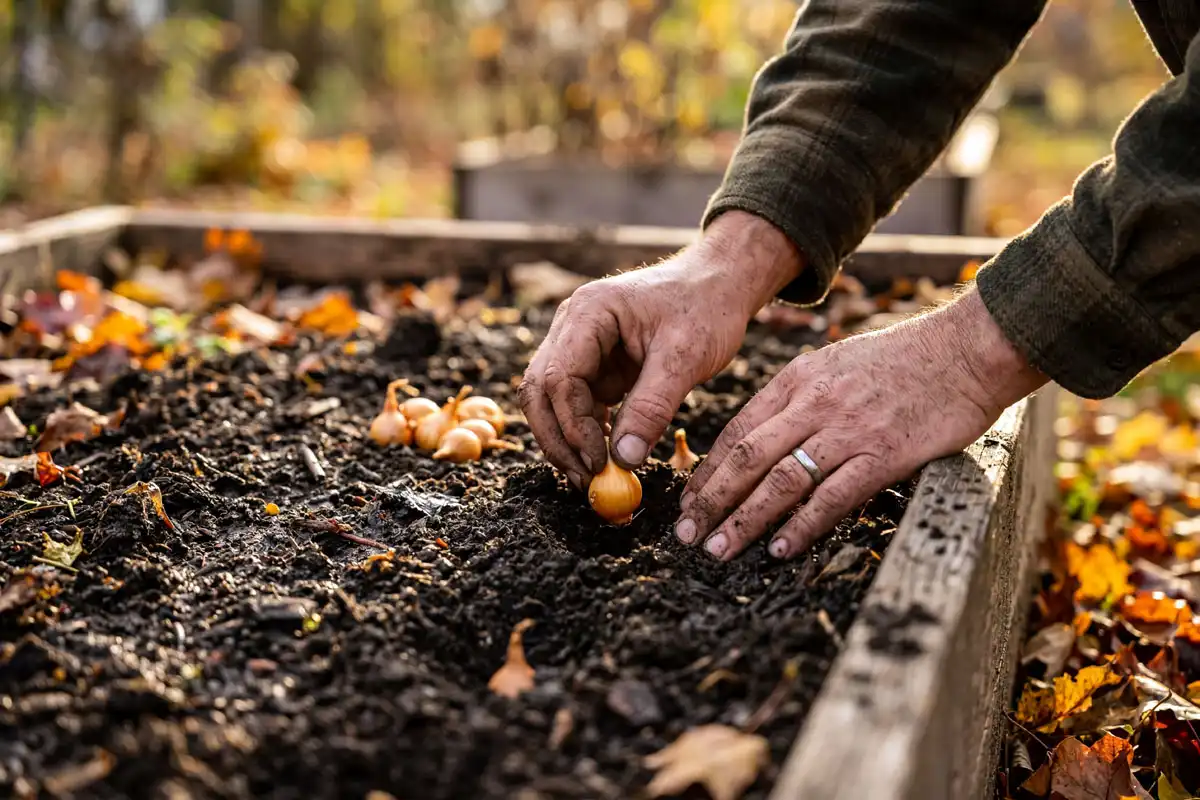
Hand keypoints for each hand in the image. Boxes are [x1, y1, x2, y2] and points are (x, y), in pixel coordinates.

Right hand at [518, 211, 802, 488]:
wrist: (719, 284)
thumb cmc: (706, 308)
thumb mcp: (685, 357)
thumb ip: (652, 407)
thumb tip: (624, 461)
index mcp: (588, 312)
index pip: (560, 377)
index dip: (573, 426)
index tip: (598, 464)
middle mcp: (572, 326)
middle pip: (541, 390)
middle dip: (558, 440)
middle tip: (585, 481)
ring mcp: (579, 345)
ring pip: (552, 401)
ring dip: (567, 440)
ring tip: (594, 478)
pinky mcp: (595, 364)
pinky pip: (577, 404)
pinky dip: (585, 433)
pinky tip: (604, 458)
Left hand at [675, 288, 1047, 560]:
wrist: (964, 351)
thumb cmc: (900, 361)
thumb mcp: (834, 364)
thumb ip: (797, 399)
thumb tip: (761, 439)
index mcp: (796, 381)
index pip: (736, 431)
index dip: (706, 471)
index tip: (687, 503)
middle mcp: (813, 404)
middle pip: (747, 458)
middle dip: (710, 500)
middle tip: (686, 535)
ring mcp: (847, 430)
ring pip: (780, 480)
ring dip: (744, 519)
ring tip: (719, 548)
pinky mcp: (884, 453)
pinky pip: (832, 495)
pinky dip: (802, 525)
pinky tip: (779, 547)